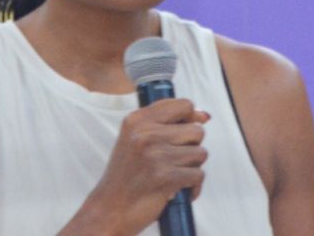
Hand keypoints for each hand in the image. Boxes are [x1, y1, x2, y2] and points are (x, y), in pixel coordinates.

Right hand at [62, 98, 209, 235]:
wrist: (109, 209)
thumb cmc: (126, 176)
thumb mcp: (135, 140)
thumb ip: (165, 123)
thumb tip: (203, 115)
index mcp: (137, 120)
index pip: (183, 105)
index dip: (191, 118)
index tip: (186, 131)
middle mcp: (145, 133)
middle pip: (197, 130)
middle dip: (191, 147)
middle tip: (174, 160)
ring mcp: (155, 154)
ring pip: (200, 153)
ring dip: (192, 168)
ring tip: (174, 174)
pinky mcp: (164, 176)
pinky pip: (198, 175)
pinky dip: (193, 186)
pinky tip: (178, 190)